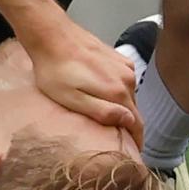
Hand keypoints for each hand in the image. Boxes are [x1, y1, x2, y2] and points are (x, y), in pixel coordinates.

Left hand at [22, 18, 144, 140]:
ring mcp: (123, 65)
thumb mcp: (73, 99)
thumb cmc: (55, 70)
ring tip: (107, 117)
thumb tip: (129, 122)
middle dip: (128, 125)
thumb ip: (103, 112)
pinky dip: (117, 91)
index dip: (136, 141)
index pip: (137, 123)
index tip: (132, 154)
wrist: (51, 35)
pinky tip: (101, 93)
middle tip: (114, 139)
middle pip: (134, 110)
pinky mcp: (117, 57)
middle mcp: (127, 78)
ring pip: (129, 95)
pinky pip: (123, 81)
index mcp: (118, 91)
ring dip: (122, 107)